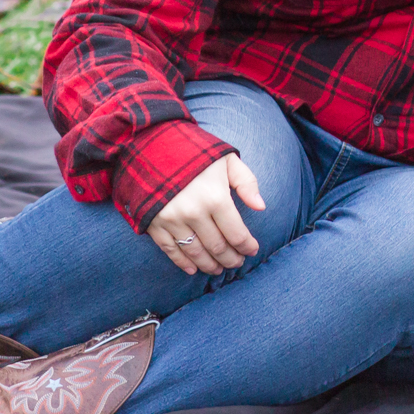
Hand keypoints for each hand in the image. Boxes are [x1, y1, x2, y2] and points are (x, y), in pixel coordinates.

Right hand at [146, 153, 265, 275]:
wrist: (152, 143)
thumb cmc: (195, 150)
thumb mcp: (226, 159)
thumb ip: (246, 182)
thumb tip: (261, 207)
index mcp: (215, 197)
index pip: (236, 233)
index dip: (247, 246)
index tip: (252, 250)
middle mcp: (194, 213)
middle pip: (217, 247)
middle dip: (231, 258)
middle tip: (237, 262)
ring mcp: (171, 220)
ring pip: (195, 253)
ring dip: (209, 265)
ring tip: (219, 269)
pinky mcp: (154, 223)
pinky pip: (170, 250)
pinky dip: (183, 263)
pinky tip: (193, 269)